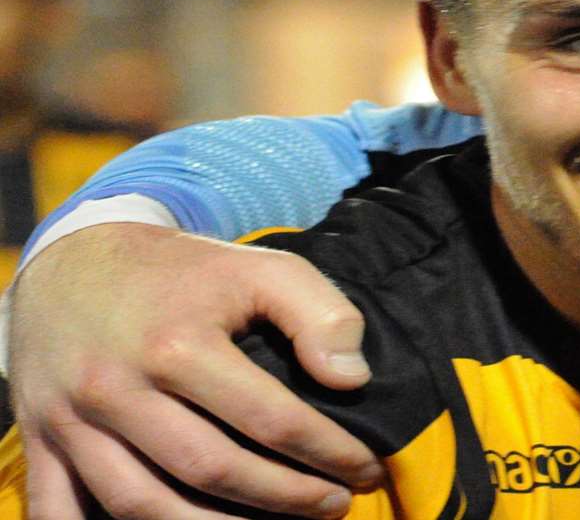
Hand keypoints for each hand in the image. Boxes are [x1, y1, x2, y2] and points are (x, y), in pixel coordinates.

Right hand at [7, 223, 382, 518]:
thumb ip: (321, 314)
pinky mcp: (39, 442)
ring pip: (142, 505)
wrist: (74, 261)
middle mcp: (117, 388)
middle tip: (334, 504)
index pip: (269, 419)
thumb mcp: (262, 267)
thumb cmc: (183, 272)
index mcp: (177, 344)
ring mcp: (71, 421)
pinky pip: (58, 513)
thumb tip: (353, 378)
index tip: (364, 469)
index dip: (326, 453)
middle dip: (285, 498)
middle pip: (211, 471)